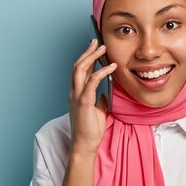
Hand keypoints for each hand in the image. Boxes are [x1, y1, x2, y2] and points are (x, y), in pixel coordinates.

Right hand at [68, 39, 116, 155]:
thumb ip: (99, 98)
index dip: (86, 57)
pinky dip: (101, 72)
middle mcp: (74, 92)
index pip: (80, 70)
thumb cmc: (91, 128)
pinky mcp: (83, 102)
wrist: (85, 144)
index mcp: (77, 93)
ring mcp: (77, 96)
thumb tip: (106, 91)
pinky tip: (111, 67)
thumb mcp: (98, 109)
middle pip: (78, 65)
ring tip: (103, 48)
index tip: (94, 48)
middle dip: (87, 52)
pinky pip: (91, 82)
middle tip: (97, 41)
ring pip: (80, 70)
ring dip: (92, 57)